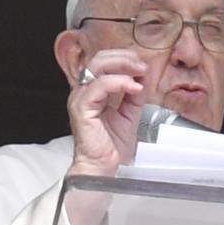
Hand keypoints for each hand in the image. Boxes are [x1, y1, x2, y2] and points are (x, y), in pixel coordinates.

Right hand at [67, 49, 148, 177]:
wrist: (104, 167)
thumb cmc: (111, 146)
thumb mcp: (129, 114)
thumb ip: (134, 95)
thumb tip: (142, 78)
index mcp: (92, 91)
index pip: (104, 62)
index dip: (124, 59)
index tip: (143, 66)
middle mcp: (83, 91)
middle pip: (99, 59)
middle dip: (124, 58)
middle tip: (142, 66)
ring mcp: (80, 98)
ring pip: (97, 67)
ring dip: (122, 66)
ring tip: (139, 74)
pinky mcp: (81, 107)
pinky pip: (98, 86)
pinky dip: (118, 82)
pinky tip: (133, 87)